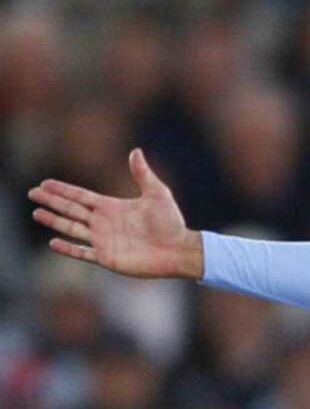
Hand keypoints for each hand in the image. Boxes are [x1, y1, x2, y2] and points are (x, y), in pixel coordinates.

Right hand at [29, 149, 204, 278]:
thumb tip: (136, 150)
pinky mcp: (107, 257)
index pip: (81, 196)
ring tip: (36, 213)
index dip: (63, 190)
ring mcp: (103, 240)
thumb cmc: (171, 222)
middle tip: (32, 193)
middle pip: (71, 210)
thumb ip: (143, 174)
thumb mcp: (157, 193)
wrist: (178, 250)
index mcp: (112, 207)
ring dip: (54, 221)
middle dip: (52, 201)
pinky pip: (82, 252)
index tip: (45, 183)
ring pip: (72, 228)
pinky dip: (68, 248)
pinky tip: (52, 242)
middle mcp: (104, 222)